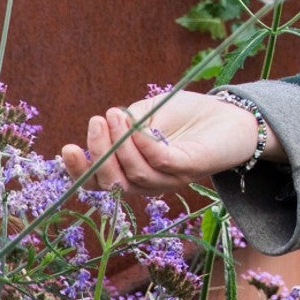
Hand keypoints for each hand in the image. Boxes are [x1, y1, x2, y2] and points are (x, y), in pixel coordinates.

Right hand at [59, 91, 276, 193]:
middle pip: (115, 184)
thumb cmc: (187, 116)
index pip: (101, 182)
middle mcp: (150, 181)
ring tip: (116, 115)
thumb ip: (125, 123)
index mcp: (134, 170)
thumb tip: (104, 125)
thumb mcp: (148, 114)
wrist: (231, 114)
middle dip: (99, 156)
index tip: (67, 148)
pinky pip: (161, 162)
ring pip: (136, 176)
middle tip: (96, 122)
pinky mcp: (190, 168)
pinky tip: (138, 126)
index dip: (80, 172)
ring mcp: (171, 179)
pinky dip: (145, 145)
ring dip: (121, 145)